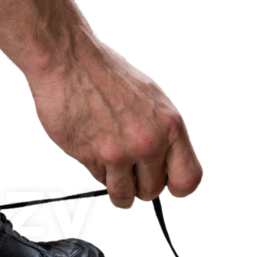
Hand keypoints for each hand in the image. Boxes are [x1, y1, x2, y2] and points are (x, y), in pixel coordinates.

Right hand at [27, 36, 202, 210]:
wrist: (68, 61)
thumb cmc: (106, 73)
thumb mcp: (152, 97)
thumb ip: (162, 131)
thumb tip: (165, 159)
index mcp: (170, 125)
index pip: (188, 178)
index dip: (177, 188)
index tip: (169, 188)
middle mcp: (147, 142)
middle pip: (153, 191)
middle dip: (142, 187)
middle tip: (132, 176)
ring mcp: (118, 152)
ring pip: (124, 195)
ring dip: (119, 191)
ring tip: (114, 178)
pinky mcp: (90, 157)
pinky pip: (98, 181)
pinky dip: (96, 172)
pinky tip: (93, 152)